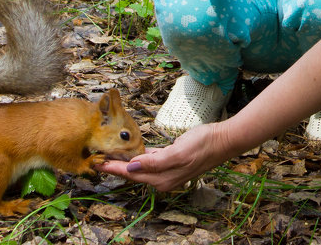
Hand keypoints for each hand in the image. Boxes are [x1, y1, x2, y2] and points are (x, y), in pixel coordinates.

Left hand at [98, 124, 234, 192]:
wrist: (223, 141)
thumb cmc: (203, 145)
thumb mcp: (177, 152)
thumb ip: (154, 162)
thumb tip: (132, 167)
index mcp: (163, 179)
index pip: (132, 174)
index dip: (113, 169)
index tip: (97, 164)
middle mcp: (163, 178)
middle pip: (133, 173)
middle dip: (115, 167)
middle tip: (97, 160)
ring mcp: (168, 170)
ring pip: (140, 168)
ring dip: (125, 163)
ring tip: (110, 156)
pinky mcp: (172, 160)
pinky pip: (151, 161)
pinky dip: (139, 158)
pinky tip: (132, 154)